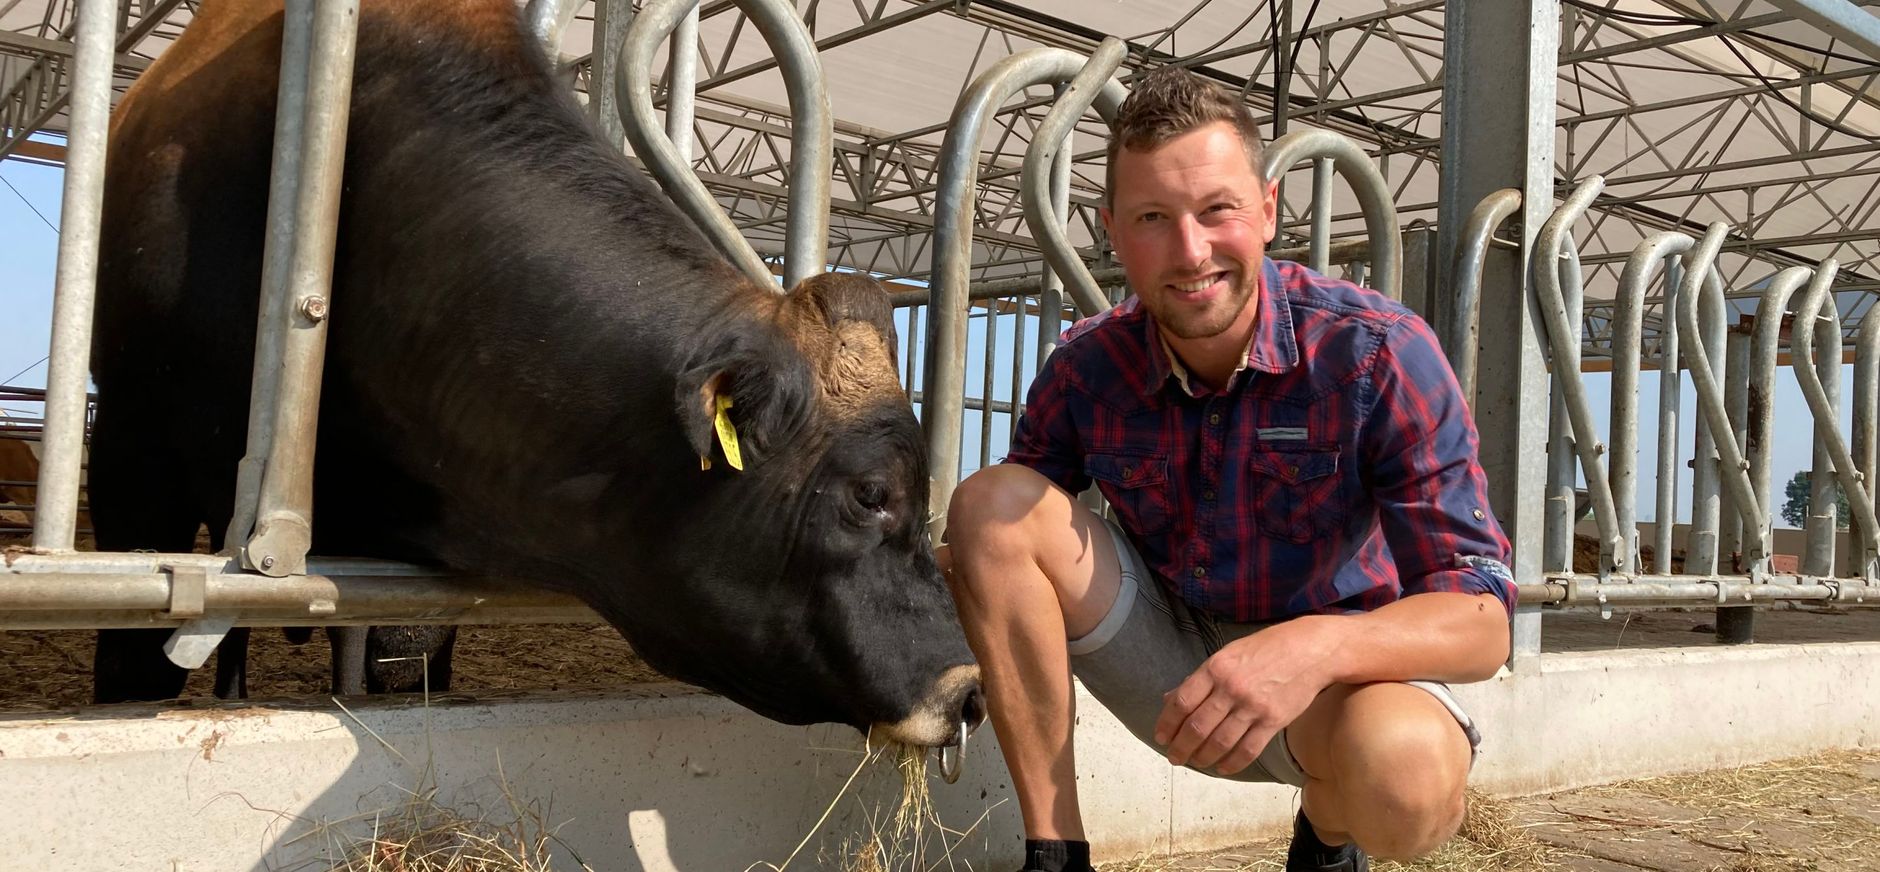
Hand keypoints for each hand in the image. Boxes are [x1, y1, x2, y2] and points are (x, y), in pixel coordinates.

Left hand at [1153, 615, 1347, 774]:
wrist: (1311, 650)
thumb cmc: (1267, 648)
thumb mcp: (1228, 653)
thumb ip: (1200, 678)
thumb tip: (1170, 699)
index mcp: (1216, 667)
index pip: (1182, 701)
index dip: (1167, 723)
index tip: (1160, 737)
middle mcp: (1232, 688)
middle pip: (1197, 726)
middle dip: (1181, 747)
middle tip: (1174, 757)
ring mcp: (1253, 706)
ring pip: (1220, 742)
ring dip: (1203, 757)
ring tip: (1195, 762)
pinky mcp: (1273, 721)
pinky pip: (1248, 750)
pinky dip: (1232, 763)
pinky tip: (1222, 768)